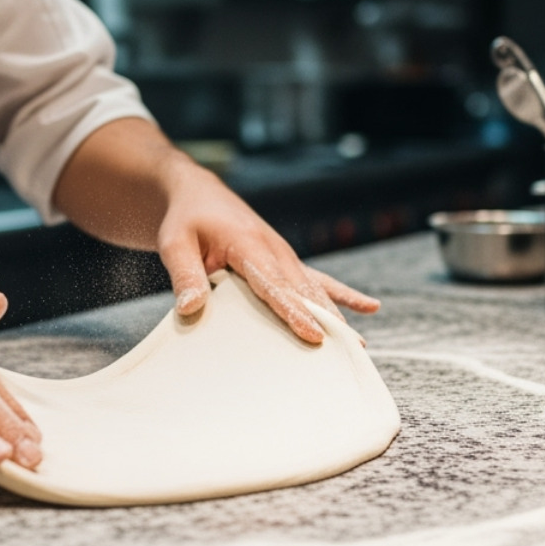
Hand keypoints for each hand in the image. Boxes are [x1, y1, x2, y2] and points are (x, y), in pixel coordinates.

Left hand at [155, 167, 379, 344]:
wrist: (199, 194)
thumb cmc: (186, 220)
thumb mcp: (175, 244)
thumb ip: (185, 276)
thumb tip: (192, 309)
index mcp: (249, 244)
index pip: (274, 284)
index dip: (294, 311)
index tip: (313, 335)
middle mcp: (274, 249)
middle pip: (304, 290)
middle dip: (326, 320)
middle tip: (348, 351)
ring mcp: (283, 255)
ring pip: (315, 288)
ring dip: (336, 315)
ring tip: (359, 344)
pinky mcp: (285, 261)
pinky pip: (318, 279)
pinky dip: (342, 294)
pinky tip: (369, 307)